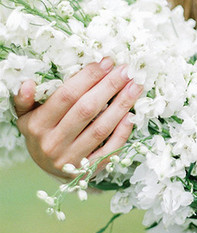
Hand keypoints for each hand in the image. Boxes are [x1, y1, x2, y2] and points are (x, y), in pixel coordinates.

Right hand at [13, 57, 142, 178]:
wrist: (47, 168)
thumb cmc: (41, 132)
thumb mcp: (26, 116)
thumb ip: (25, 99)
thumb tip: (28, 83)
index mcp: (37, 126)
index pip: (66, 96)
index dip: (88, 77)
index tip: (107, 62)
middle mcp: (53, 143)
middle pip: (86, 110)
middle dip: (109, 87)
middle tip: (127, 71)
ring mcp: (71, 159)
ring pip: (101, 129)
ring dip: (121, 105)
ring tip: (135, 87)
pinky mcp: (87, 171)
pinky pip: (109, 150)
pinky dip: (122, 132)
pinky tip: (131, 115)